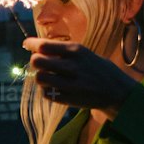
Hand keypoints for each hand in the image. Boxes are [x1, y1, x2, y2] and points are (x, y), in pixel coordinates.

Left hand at [22, 39, 137, 114]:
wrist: (116, 90)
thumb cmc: (96, 68)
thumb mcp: (84, 54)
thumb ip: (63, 51)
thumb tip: (37, 47)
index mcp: (76, 51)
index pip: (44, 45)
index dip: (32, 44)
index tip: (26, 44)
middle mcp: (73, 66)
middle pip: (38, 61)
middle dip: (35, 61)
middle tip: (40, 63)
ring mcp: (71, 84)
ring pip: (40, 78)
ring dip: (40, 77)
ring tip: (47, 76)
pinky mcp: (69, 99)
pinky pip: (46, 93)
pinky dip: (46, 90)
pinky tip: (54, 87)